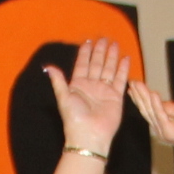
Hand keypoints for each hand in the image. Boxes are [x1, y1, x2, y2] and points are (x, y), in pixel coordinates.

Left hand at [46, 39, 130, 155]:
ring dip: (112, 57)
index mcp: (78, 85)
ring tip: (115, 44)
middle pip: (97, 64)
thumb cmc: (74, 118)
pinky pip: (120, 80)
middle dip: (100, 51)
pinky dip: (123, 69)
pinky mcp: (116, 97)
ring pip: (109, 69)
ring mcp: (104, 91)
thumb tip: (48, 67)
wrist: (89, 136)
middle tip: (104, 38)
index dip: (85, 53)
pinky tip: (125, 58)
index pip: (82, 64)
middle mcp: (92, 86)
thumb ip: (58, 81)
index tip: (88, 41)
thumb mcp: (63, 97)